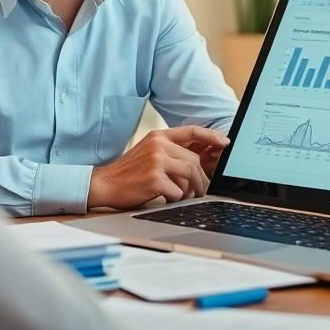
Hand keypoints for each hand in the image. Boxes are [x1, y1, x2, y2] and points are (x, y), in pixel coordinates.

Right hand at [87, 126, 229, 210]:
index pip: (191, 131)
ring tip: (185, 196)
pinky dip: (177, 198)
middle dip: (200, 179)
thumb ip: (171, 152)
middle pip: (194, 160)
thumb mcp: (149, 154)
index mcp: (158, 136)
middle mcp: (158, 145)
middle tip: (198, 190)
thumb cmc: (129, 173)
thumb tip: (199, 160)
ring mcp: (156, 161)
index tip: (225, 143)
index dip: (211, 136)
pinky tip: (167, 198)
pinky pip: (178, 191)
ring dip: (191, 190)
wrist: (105, 184)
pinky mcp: (154, 179)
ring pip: (190, 175)